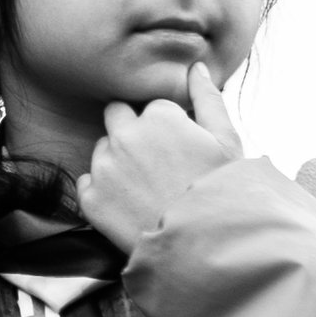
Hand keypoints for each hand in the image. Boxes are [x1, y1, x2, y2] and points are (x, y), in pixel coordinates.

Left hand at [76, 64, 241, 256]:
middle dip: (132, 131)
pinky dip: (103, 191)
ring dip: (117, 161)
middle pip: (117, 116)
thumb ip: (207, 98)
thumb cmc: (223, 193)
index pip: (154, 107)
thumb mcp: (227, 141)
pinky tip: (130, 205)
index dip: (169, 127)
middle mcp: (124, 135)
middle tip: (157, 163)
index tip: (181, 150)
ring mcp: (104, 168)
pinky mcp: (91, 199)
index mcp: (158, 115)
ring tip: (147, 189)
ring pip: (102, 150)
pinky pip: (88, 183)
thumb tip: (194, 67)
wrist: (205, 249)